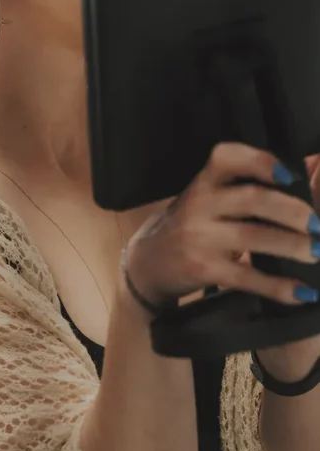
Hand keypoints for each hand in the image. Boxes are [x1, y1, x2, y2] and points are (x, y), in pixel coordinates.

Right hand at [125, 144, 319, 308]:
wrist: (148, 263)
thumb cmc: (191, 225)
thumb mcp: (208, 199)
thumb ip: (246, 187)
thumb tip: (307, 173)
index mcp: (204, 181)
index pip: (228, 157)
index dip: (261, 162)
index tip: (290, 176)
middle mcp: (199, 203)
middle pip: (251, 198)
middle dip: (291, 211)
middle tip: (318, 224)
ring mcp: (199, 237)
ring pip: (253, 236)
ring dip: (292, 245)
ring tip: (317, 253)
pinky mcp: (202, 269)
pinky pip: (246, 278)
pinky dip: (278, 287)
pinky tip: (301, 293)